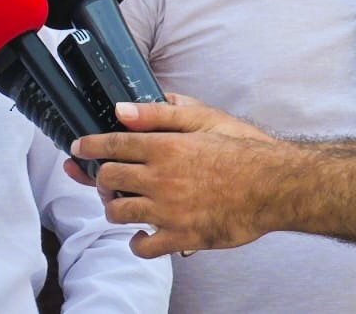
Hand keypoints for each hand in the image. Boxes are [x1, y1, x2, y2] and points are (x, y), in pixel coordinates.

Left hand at [66, 97, 282, 258]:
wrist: (276, 185)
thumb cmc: (243, 148)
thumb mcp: (203, 118)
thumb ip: (159, 112)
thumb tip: (121, 110)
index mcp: (163, 146)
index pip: (111, 145)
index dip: (89, 146)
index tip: (79, 150)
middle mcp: (160, 178)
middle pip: (108, 179)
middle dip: (102, 178)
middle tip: (108, 179)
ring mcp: (169, 209)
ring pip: (119, 212)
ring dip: (115, 208)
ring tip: (122, 205)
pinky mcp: (182, 235)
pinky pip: (144, 246)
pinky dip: (138, 242)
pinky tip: (143, 235)